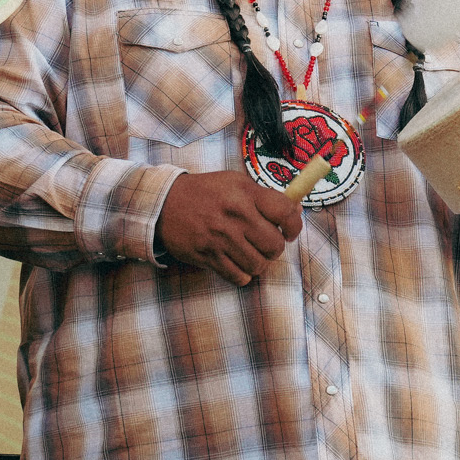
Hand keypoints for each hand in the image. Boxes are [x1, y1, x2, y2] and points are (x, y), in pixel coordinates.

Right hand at [153, 170, 305, 285]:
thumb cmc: (205, 192)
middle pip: (274, 246)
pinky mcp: (208, 256)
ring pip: (258, 265)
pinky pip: (238, 277)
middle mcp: (235, 216)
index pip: (284, 212)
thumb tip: (294, 212)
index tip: (290, 232)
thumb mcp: (235, 183)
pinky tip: (236, 263)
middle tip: (265, 243)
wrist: (164, 203)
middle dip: (274, 248)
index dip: (294, 226)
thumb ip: (264, 197)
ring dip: (258, 263)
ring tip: (250, 253)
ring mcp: (221, 238)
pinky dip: (242, 274)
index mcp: (245, 193)